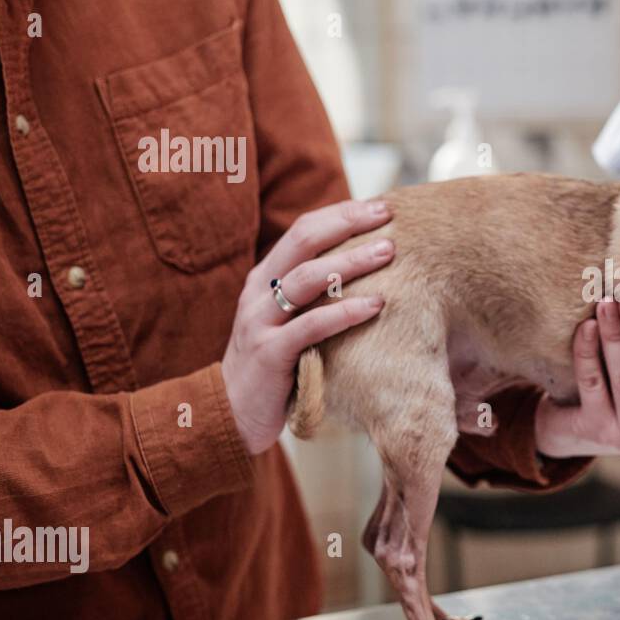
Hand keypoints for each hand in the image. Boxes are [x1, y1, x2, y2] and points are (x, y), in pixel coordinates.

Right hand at [221, 199, 395, 453]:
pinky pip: (310, 326)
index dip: (341, 213)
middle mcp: (259, 292)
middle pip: (304, 241)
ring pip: (307, 278)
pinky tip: (376, 304)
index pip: (303, 230)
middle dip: (348, 223)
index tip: (380, 205)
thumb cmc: (276, 364)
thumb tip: (366, 266)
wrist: (231, 413)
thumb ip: (314, 295)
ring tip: (388, 252)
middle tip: (388, 215)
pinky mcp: (269, 354)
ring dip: (352, 261)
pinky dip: (344, 312)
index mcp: (265, 277)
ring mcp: (261, 321)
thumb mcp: (289, 320)